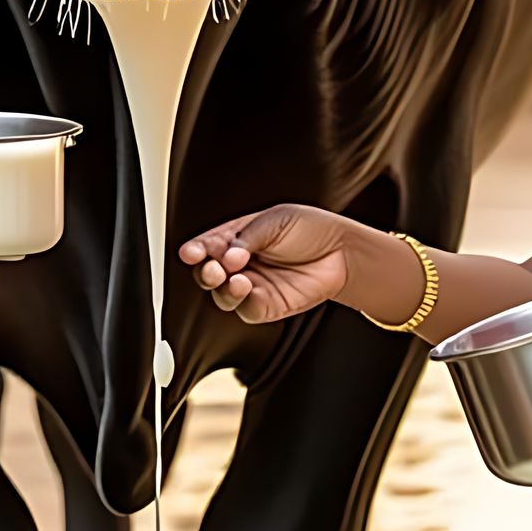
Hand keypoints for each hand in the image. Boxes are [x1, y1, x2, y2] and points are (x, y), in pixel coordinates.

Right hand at [179, 206, 414, 324]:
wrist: (340, 251)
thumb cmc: (308, 229)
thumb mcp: (275, 221)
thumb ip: (247, 236)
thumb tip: (228, 254)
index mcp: (235, 239)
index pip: (207, 247)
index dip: (196, 250)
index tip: (190, 252)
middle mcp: (239, 265)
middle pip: (208, 274)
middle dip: (205, 270)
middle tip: (212, 266)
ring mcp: (251, 287)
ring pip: (221, 295)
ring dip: (221, 287)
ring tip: (232, 276)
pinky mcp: (265, 306)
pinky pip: (245, 309)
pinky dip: (240, 300)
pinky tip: (245, 286)